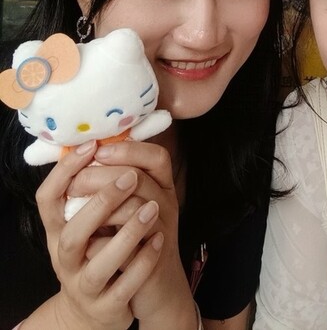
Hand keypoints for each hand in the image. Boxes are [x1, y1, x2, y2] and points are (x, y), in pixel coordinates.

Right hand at [34, 140, 162, 329]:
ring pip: (98, 264)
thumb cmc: (95, 249)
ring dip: (126, 233)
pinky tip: (159, 239)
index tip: (92, 146)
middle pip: (73, 232)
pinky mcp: (106, 306)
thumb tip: (108, 137)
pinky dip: (143, 262)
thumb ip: (92, 186)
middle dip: (102, 202)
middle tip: (131, 177)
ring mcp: (84, 286)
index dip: (65, 172)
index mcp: (57, 231)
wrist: (98, 307)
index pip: (47, 199)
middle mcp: (64, 259)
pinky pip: (125, 286)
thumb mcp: (87, 220)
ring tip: (151, 208)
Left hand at [74, 140, 193, 325]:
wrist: (153, 287)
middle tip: (75, 182)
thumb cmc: (135, 239)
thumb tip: (82, 154)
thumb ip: (115, 180)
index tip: (97, 150)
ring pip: (133, 209)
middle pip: (138, 178)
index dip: (128, 150)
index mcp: (162, 187)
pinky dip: (100, 243)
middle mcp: (166, 205)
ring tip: (73, 210)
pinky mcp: (150, 263)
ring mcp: (161, 233)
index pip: (157, 156)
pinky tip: (86, 241)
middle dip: (100, 176)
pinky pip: (124, 248)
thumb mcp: (130, 206)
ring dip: (98, 207)